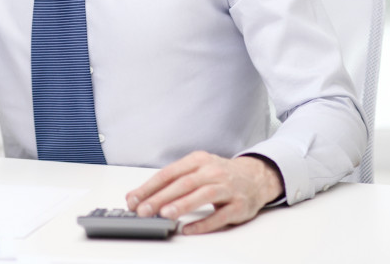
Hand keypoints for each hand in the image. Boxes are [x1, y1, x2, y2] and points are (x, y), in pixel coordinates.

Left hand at [125, 152, 283, 234]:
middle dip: (161, 197)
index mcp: (197, 160)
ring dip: (182, 205)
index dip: (149, 187)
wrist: (255, 177)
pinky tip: (189, 229)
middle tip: (143, 210)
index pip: (168, 173)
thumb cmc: (218, 175)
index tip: (133, 199)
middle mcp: (212, 171)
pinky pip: (220, 215)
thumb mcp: (196, 170)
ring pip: (202, 195)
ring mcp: (227, 187)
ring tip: (165, 214)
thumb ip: (171, 182)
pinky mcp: (239, 205)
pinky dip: (204, 223)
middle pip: (183, 183)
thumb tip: (139, 196)